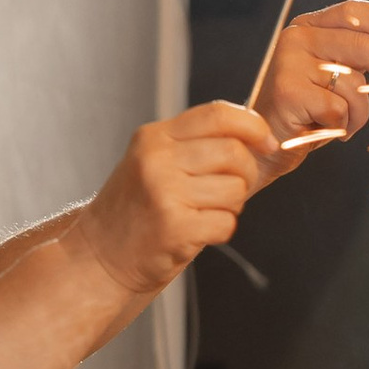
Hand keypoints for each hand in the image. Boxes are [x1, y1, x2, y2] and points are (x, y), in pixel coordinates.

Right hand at [66, 107, 279, 303]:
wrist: (100, 254)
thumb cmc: (138, 208)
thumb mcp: (156, 162)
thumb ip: (196, 144)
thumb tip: (257, 136)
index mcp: (156, 137)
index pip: (219, 114)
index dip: (254, 127)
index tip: (268, 143)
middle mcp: (157, 159)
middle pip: (235, 152)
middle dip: (247, 174)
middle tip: (232, 190)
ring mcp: (164, 192)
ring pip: (236, 190)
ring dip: (232, 206)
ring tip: (205, 212)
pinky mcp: (174, 226)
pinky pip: (227, 223)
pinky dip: (221, 230)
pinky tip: (198, 232)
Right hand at [258, 3, 368, 165]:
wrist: (266, 139)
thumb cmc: (307, 108)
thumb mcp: (334, 73)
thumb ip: (357, 55)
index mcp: (310, 26)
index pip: (356, 11)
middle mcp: (298, 38)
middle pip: (365, 45)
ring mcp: (290, 62)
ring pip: (355, 84)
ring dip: (359, 113)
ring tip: (340, 121)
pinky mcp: (289, 91)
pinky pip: (339, 109)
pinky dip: (341, 126)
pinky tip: (323, 128)